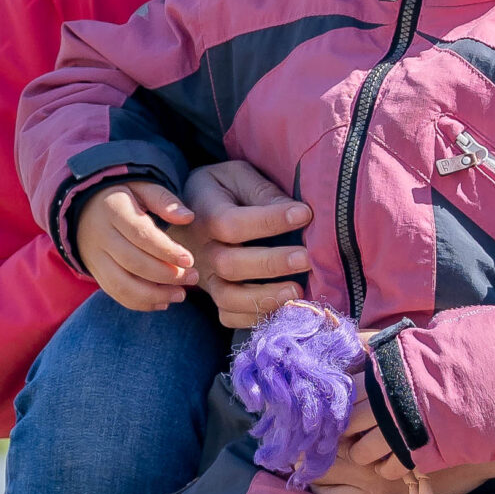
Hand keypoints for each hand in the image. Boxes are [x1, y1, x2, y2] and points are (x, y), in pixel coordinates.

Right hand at [75, 181, 197, 312]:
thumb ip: (164, 200)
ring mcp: (95, 257)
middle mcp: (100, 236)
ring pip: (122, 285)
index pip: (141, 235)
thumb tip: (188, 217)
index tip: (190, 260)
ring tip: (181, 294)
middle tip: (193, 277)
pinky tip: (163, 301)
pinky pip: (116, 293)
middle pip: (133, 262)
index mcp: (113, 210)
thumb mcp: (141, 186)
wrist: (84, 207)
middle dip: (166, 275)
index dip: (166, 250)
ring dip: (154, 295)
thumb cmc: (123, 195)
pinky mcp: (96, 272)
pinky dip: (140, 303)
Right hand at [182, 159, 312, 328]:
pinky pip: (229, 315)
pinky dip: (255, 317)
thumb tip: (298, 212)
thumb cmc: (222, 190)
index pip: (232, 223)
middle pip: (230, 265)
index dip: (269, 221)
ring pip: (228, 297)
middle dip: (271, 264)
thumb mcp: (237, 176)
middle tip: (307, 258)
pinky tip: (282, 306)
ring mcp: (204, 276)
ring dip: (265, 298)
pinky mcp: (212, 295)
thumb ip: (262, 192)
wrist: (187, 211)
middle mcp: (199, 250)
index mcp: (204, 213)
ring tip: (298, 290)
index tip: (304, 214)